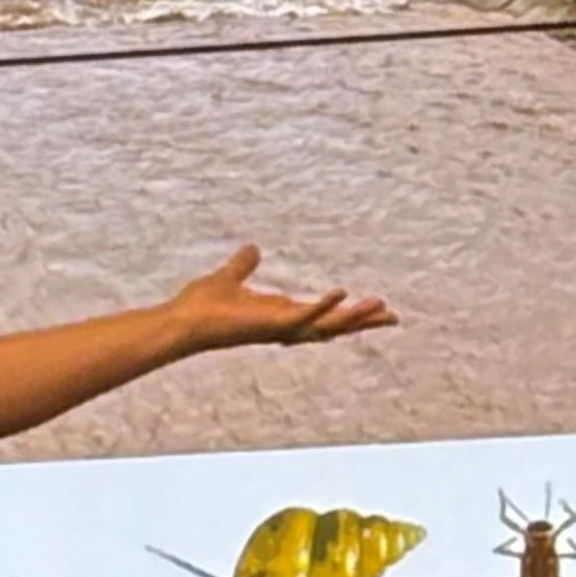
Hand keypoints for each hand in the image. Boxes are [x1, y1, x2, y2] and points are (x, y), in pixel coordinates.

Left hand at [162, 244, 395, 357]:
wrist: (181, 321)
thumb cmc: (200, 306)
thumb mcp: (229, 277)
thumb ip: (243, 264)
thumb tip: (252, 249)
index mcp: (279, 316)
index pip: (321, 316)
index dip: (347, 313)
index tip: (373, 308)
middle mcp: (284, 326)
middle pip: (333, 326)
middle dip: (363, 321)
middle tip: (394, 318)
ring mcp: (279, 327)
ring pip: (326, 325)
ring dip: (353, 317)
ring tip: (381, 306)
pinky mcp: (269, 325)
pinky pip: (303, 316)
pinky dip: (323, 305)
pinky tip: (343, 292)